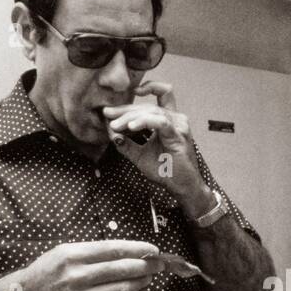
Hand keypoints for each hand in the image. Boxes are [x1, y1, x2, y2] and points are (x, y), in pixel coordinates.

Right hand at [20, 240, 165, 290]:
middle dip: (145, 266)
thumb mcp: (66, 250)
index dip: (137, 249)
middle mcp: (76, 276)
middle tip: (159, 264)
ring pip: (121, 290)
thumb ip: (94, 250)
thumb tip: (131, 251)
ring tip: (151, 277)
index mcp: (72, 255)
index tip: (153, 249)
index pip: (112, 250)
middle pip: (120, 270)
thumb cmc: (51, 269)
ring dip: (142, 283)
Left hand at [103, 83, 214, 214]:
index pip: (148, 104)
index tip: (109, 111)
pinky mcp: (179, 135)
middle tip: (107, 114)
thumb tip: (111, 133)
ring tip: (115, 124)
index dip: (129, 105)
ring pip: (152, 111)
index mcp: (168, 121)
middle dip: (126, 109)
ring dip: (131, 117)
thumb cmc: (166, 171)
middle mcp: (175, 119)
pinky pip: (160, 122)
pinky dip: (144, 121)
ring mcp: (179, 125)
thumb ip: (126, 144)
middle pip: (148, 105)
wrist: (182, 186)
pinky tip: (131, 126)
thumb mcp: (139, 156)